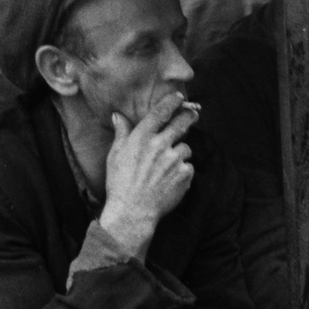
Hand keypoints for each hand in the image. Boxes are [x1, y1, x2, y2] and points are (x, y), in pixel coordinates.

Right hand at [98, 95, 197, 257]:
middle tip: (193, 114)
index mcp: (142, 138)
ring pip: (186, 148)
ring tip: (166, 167)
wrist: (133, 211)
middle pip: (181, 124)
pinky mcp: (185, 175)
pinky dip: (182, 171)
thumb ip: (122, 133)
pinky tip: (170, 180)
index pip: (160, 113)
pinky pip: (188, 167)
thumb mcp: (115, 155)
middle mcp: (160, 146)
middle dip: (189, 116)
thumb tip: (118, 116)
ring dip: (180, 153)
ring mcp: (175, 160)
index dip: (172, 102)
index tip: (179, 97)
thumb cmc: (120, 183)